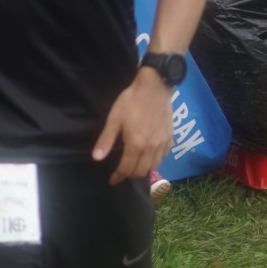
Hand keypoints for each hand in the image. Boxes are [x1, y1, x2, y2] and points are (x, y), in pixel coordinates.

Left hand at [94, 67, 171, 183]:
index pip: (127, 168)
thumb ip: (106, 140)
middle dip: (130, 175)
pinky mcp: (170, 137)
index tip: (112, 180)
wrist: (154, 87)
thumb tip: (97, 158)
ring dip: (143, 170)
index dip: (118, 177)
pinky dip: (155, 161)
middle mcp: (151, 147)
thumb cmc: (131, 101)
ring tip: (134, 167)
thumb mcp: (114, 118)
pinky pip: (163, 156)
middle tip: (122, 173)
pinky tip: (149, 156)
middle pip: (141, 171)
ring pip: (154, 166)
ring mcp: (162, 143)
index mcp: (136, 144)